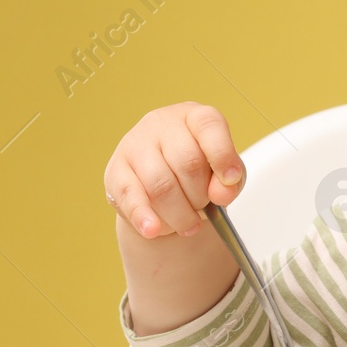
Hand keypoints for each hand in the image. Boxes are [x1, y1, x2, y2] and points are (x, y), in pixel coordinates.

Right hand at [103, 102, 246, 238]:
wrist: (162, 185)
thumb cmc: (198, 173)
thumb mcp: (223, 175)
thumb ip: (230, 183)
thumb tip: (222, 193)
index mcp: (194, 117)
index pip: (209, 126)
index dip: (222, 154)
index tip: (230, 179)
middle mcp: (162, 124)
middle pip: (187, 162)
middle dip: (200, 195)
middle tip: (203, 208)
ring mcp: (135, 145)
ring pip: (160, 185)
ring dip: (179, 214)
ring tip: (188, 224)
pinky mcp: (115, 171)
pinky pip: (130, 197)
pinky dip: (144, 217)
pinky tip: (153, 229)